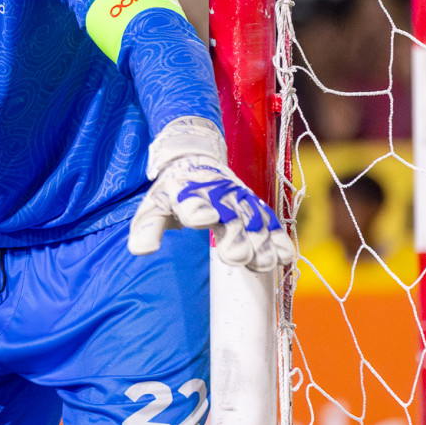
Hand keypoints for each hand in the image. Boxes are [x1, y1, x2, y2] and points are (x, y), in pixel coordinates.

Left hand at [128, 116, 294, 272]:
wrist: (194, 161)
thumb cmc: (171, 192)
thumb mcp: (153, 207)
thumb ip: (147, 229)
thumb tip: (140, 250)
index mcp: (187, 192)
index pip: (192, 202)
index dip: (198, 210)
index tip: (205, 221)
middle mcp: (215, 193)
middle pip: (228, 215)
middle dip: (234, 235)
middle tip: (238, 257)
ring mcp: (237, 198)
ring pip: (251, 219)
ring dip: (259, 241)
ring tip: (264, 264)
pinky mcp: (252, 204)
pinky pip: (268, 220)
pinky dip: (277, 237)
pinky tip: (285, 256)